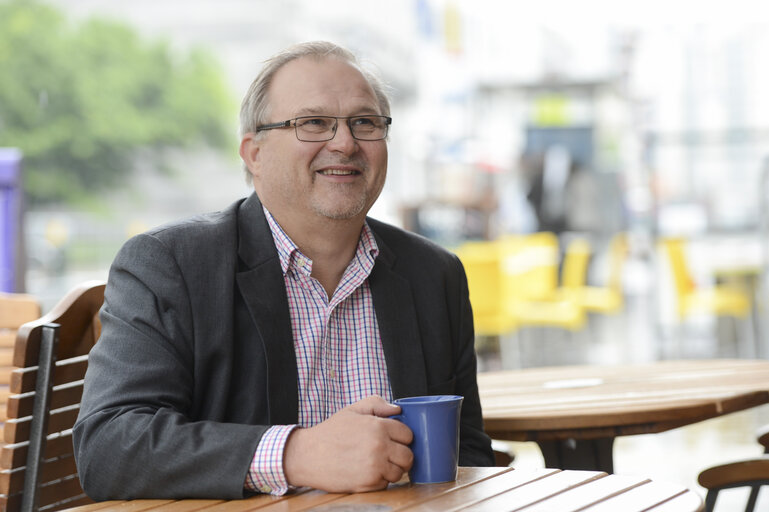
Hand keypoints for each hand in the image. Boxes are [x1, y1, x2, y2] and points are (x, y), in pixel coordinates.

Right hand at [283, 395, 413, 492]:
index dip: (402, 437)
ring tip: (377, 463)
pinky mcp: (367, 484)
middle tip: (390, 454)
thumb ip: (376, 404)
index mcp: (378, 426)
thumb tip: (397, 409)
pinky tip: (367, 471)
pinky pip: (385, 484)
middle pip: (408, 456)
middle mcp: (379, 447)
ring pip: (399, 472)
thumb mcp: (352, 410)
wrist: (308, 455)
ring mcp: (374, 467)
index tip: (394, 440)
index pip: (408, 435)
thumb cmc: (330, 432)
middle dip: (401, 455)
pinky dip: (379, 480)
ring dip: (391, 469)